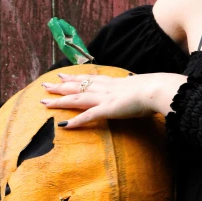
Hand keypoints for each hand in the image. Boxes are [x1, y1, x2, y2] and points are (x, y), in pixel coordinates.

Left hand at [40, 71, 186, 127]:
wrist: (157, 89)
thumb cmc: (154, 90)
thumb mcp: (142, 88)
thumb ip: (135, 92)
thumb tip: (137, 94)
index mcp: (113, 83)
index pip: (89, 79)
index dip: (74, 78)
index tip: (62, 75)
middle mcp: (105, 88)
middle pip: (78, 86)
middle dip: (60, 86)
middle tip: (44, 85)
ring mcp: (105, 98)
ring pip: (77, 99)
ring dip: (60, 101)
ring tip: (44, 103)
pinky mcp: (108, 109)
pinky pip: (88, 116)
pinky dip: (75, 121)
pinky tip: (63, 125)